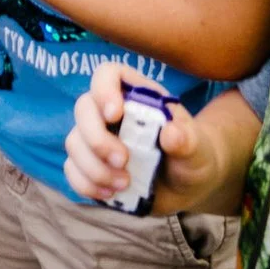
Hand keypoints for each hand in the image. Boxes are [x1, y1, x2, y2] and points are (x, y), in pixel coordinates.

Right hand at [64, 62, 222, 213]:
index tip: (115, 115)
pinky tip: (110, 194)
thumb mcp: (197, 148)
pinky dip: (86, 184)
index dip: (104, 89)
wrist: (188, 185)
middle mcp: (110, 113)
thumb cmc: (193, 155)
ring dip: (94, 167)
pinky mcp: (91, 166)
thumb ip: (188, 140)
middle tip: (124, 161)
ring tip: (124, 184)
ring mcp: (97, 139)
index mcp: (136, 94)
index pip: (107, 74)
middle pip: (83, 108)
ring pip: (73, 142)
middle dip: (97, 139)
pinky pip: (71, 170)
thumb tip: (170, 133)